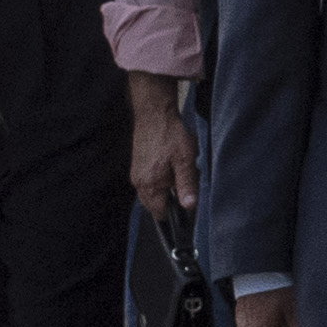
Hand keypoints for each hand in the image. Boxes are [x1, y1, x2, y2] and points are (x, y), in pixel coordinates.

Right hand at [126, 77, 198, 218]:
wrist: (154, 112)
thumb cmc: (170, 134)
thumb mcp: (185, 159)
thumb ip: (187, 184)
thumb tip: (190, 206)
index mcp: (151, 184)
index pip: (160, 213)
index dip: (174, 214)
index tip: (185, 204)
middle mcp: (139, 182)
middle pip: (154, 206)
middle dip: (169, 201)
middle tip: (183, 183)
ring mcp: (136, 174)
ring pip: (151, 194)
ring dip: (164, 191)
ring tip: (177, 172)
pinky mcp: (137, 166)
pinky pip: (148, 183)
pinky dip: (159, 182)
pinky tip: (169, 166)